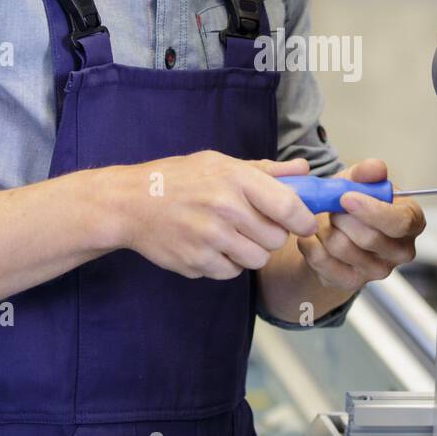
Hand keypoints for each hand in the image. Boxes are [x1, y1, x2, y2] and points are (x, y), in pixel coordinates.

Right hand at [113, 150, 317, 279]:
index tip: (305, 223)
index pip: (290, 207)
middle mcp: (225, 209)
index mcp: (235, 179)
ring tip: (231, 234)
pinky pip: (232, 272)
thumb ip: (266, 170)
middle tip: (255, 224)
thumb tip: (304, 170)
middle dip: (272, 234)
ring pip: (257, 259)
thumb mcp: (220, 163)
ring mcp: (210, 238)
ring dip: (251, 251)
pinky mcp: (197, 262)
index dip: (305, 219)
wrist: (130, 203)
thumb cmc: (180, 178)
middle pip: (277, 239)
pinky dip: (227, 263)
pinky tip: (211, 245)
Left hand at [295, 157, 424, 292]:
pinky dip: (310, 245)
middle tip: (331, 207)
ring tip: (324, 220)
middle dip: (342, 217)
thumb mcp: (359, 180)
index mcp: (411, 221)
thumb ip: (368, 172)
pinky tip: (312, 235)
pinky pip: (324, 263)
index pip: (400, 222)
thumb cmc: (354, 203)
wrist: (335, 229)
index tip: (347, 197)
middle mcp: (401, 251)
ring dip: (324, 228)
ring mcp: (378, 271)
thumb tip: (376, 168)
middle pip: (369, 238)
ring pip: (343, 248)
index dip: (372, 210)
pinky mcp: (352, 283)